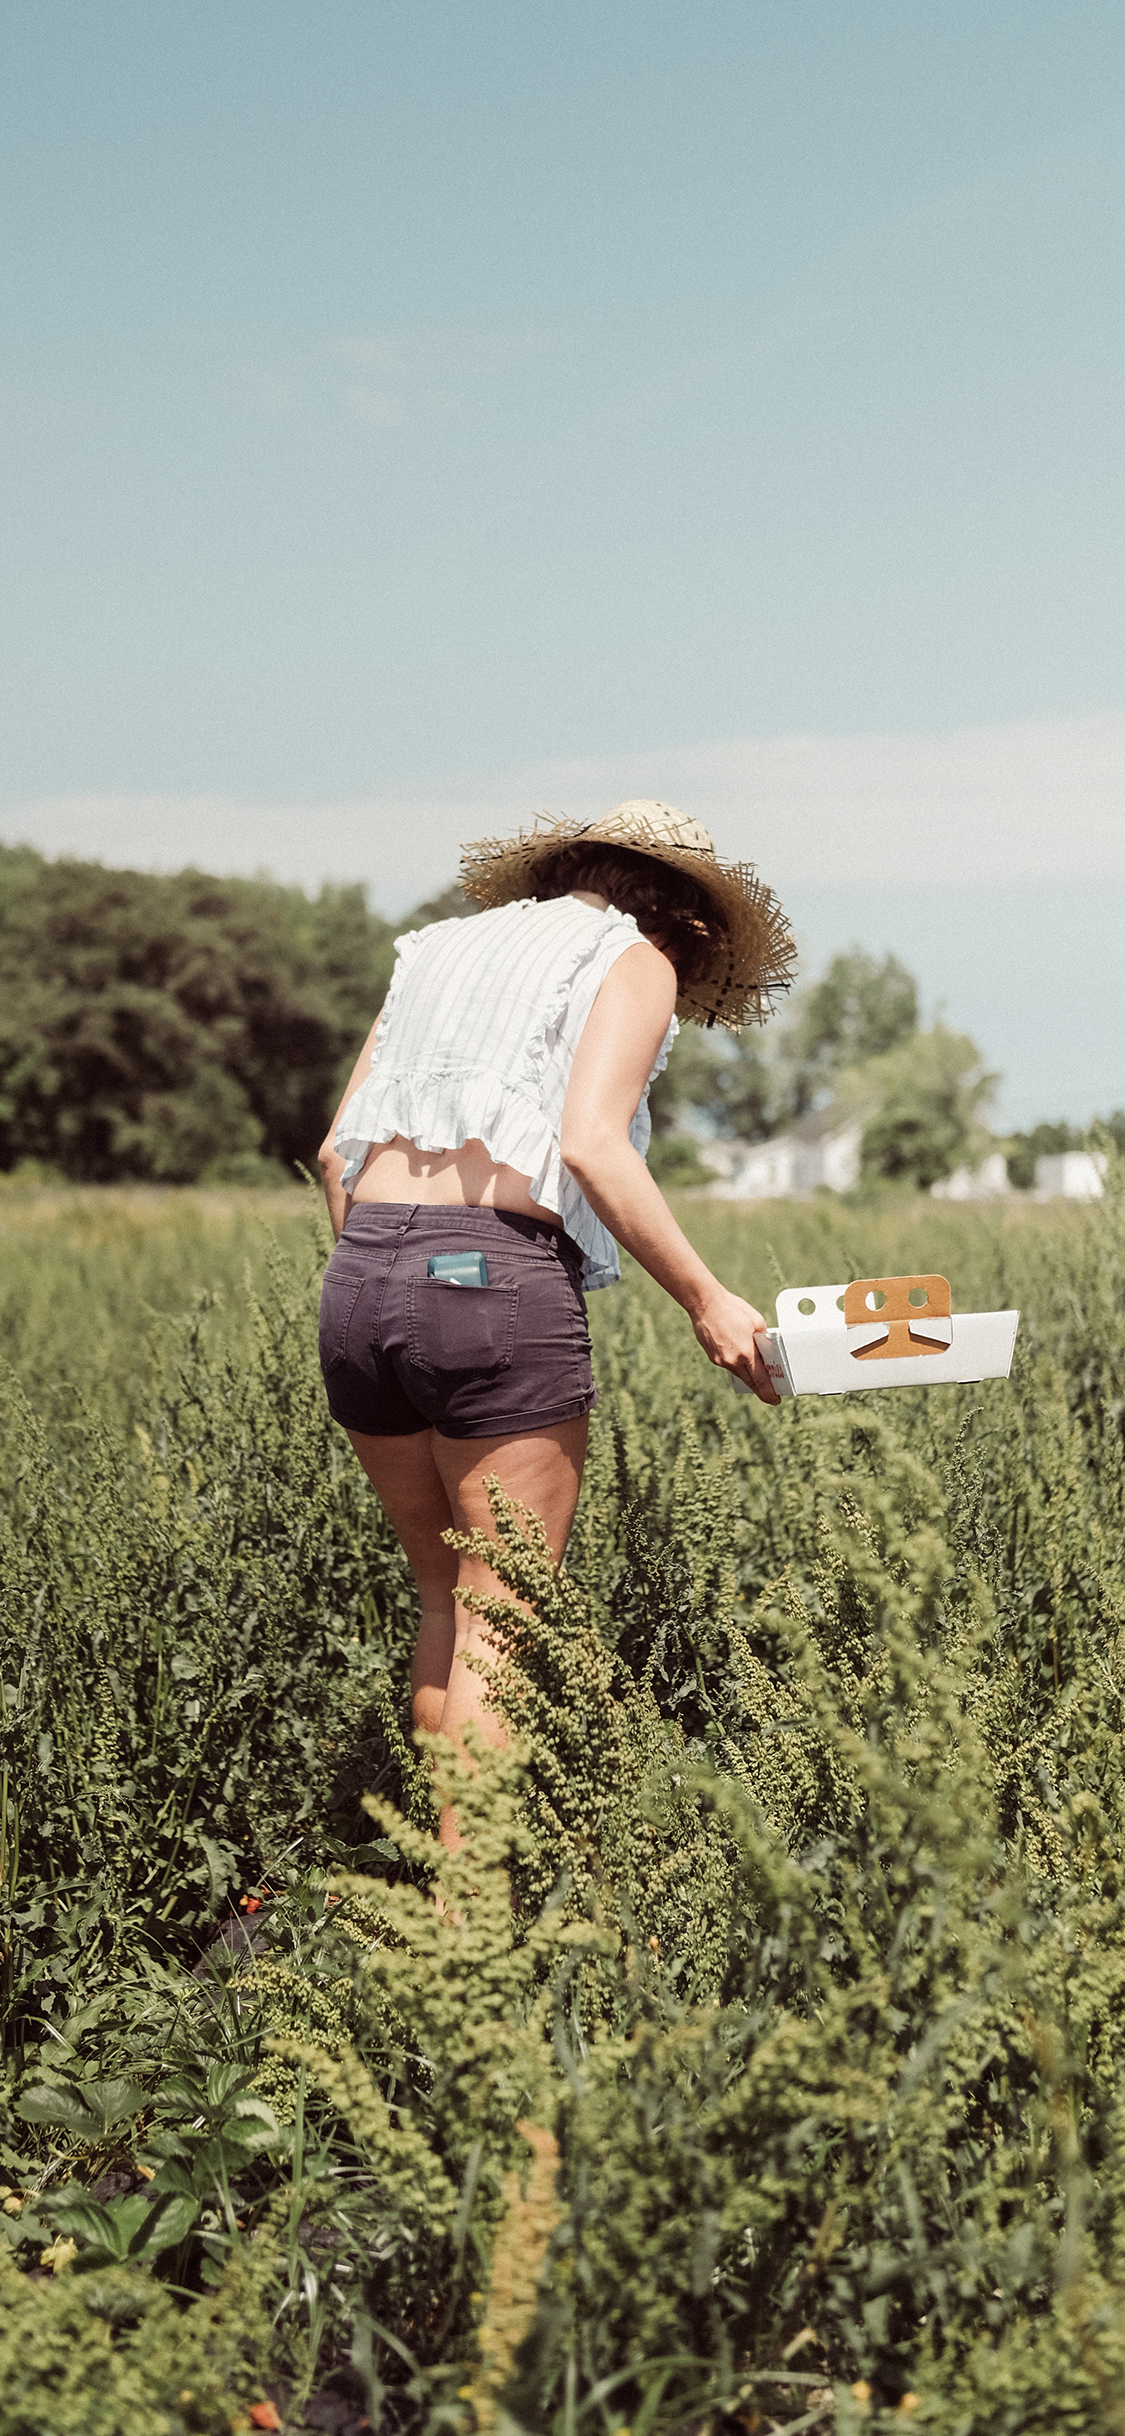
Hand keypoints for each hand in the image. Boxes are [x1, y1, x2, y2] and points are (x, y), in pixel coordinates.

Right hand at [691, 1284, 781, 1405]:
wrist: (705, 1303)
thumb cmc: (733, 1309)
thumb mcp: (757, 1322)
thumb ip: (763, 1339)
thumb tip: (766, 1349)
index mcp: (745, 1353)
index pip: (760, 1381)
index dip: (769, 1393)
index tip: (775, 1400)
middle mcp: (731, 1361)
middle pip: (749, 1382)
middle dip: (760, 1388)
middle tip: (770, 1391)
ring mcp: (719, 1360)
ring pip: (738, 1373)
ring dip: (748, 1373)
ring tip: (756, 1367)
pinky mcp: (712, 1356)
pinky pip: (728, 1364)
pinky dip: (736, 1362)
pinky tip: (739, 1352)